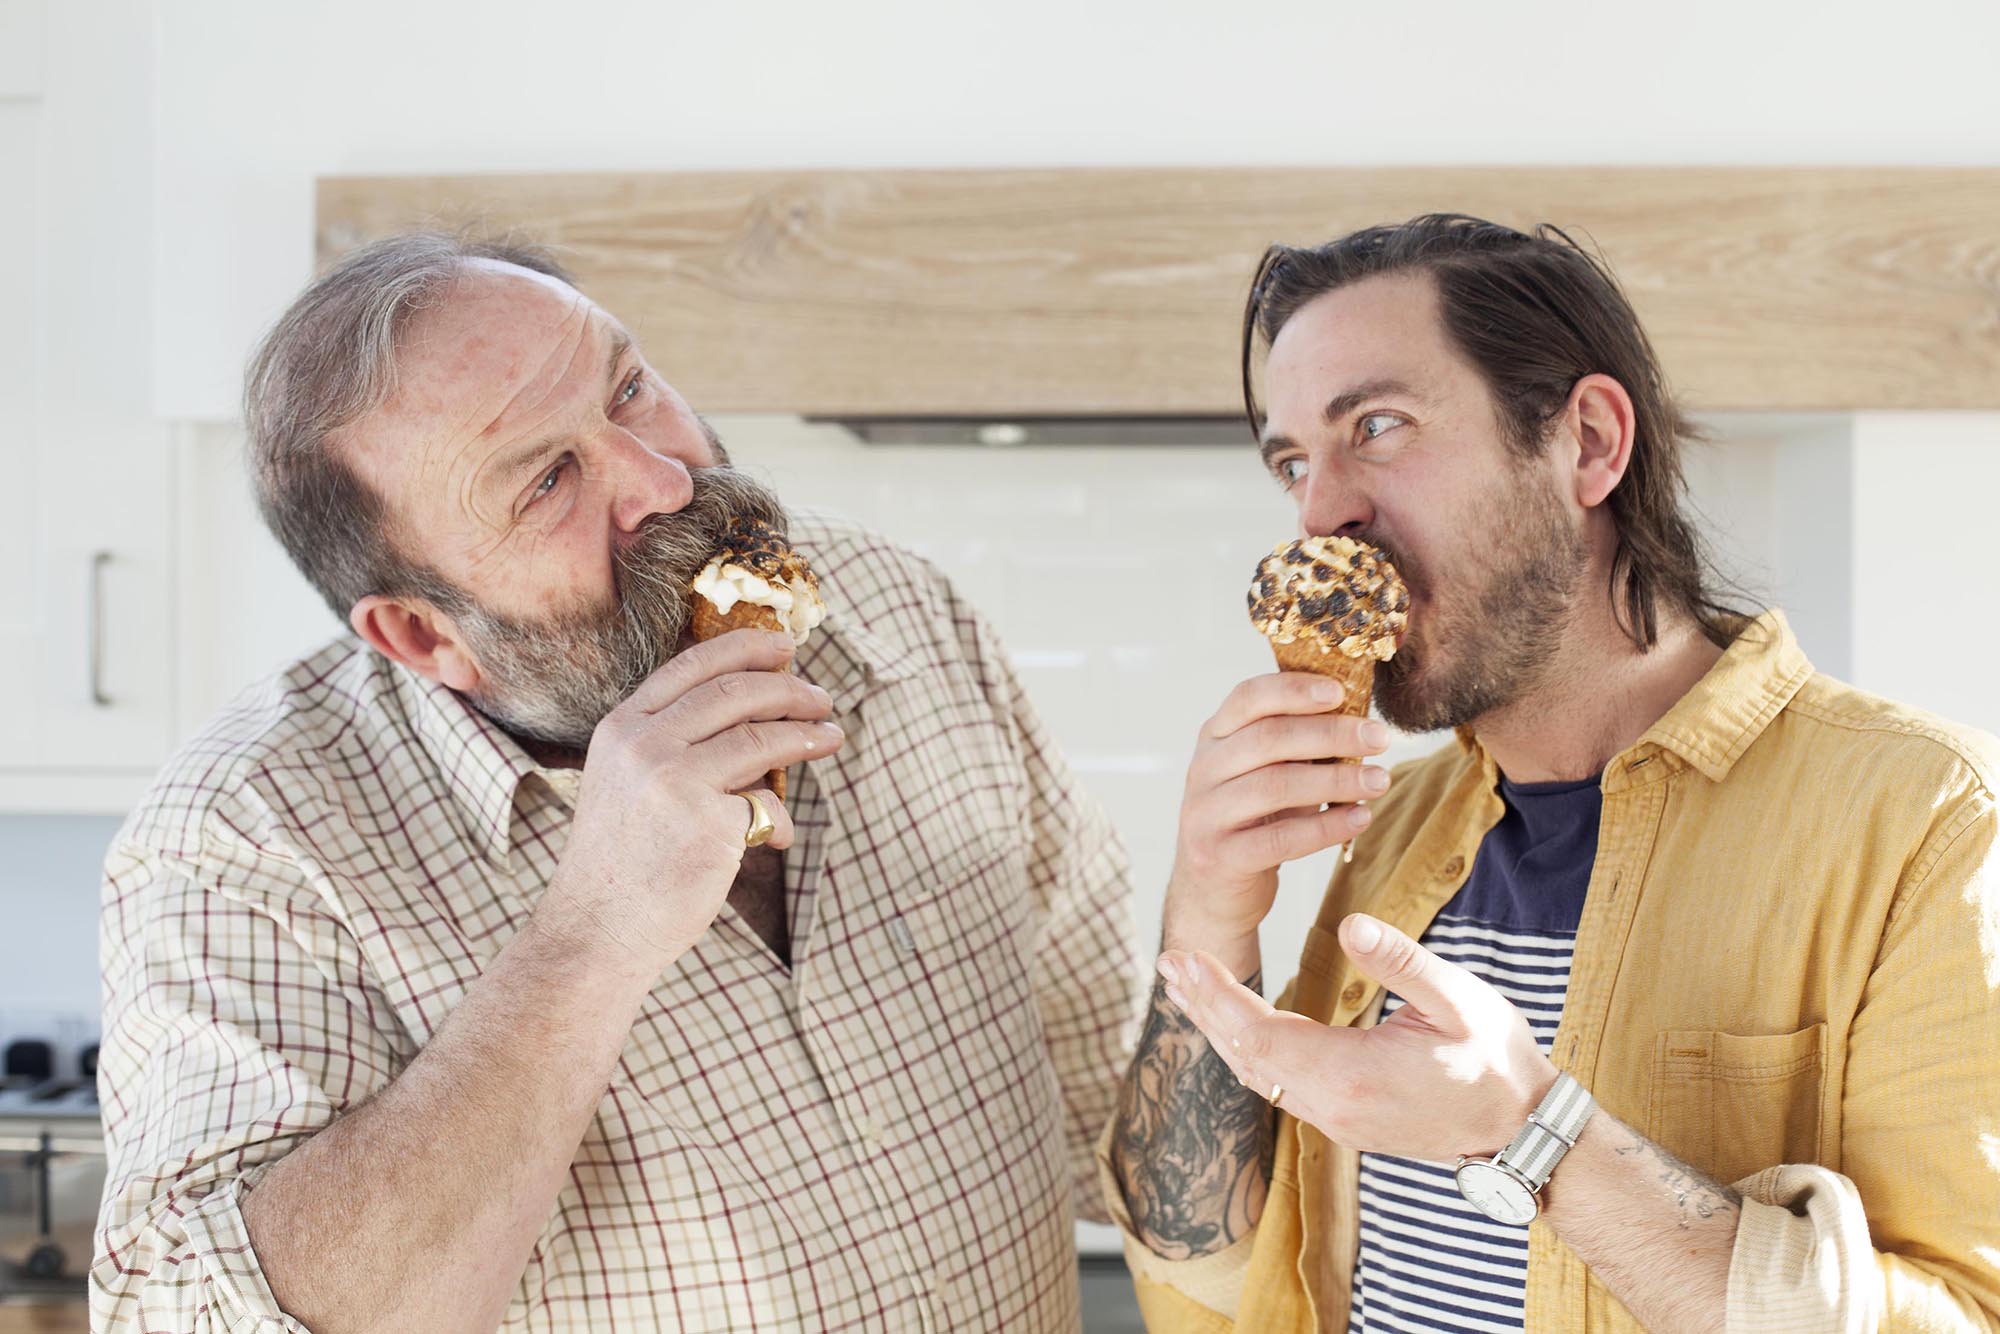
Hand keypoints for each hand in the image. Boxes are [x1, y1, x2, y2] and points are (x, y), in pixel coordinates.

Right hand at [537, 628, 844, 978]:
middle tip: (820, 697)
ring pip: (760, 739)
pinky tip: (781, 837)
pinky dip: (782, 820)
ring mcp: (673, 783)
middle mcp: (643, 746)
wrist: (596, 930)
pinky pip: (766, 806)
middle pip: (734, 693)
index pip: (691, 666)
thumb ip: (677, 744)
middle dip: (788, 689)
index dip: (745, 648)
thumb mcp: (630, 783)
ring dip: (805, 735)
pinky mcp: (706, 826)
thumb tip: (761, 716)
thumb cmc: (622, 860)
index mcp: (622, 727)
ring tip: (830, 737)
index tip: (784, 645)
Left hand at [1157, 913, 1557, 1161]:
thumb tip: (1353, 922)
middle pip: (1245, 1056)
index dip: (1217, 996)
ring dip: (1220, 1029)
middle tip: (1169, 962)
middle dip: (1204, 1007)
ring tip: (1188, 987)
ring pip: (1257, 1074)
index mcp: (1351, 1074)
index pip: (1259, 1034)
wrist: (1519, 1128)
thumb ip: (1401, 961)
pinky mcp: (1342, 1120)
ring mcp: (1335, 1119)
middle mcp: (1331, 1106)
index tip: (1185, 959)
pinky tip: (1235, 1023)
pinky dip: (1247, 1048)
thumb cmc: (1493, 1058)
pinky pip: (1277, 1084)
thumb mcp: (1457, 999)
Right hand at [1162, 673, 1391, 953]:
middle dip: (1331, 734)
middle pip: (1268, 739)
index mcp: (1215, 737)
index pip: (1249, 698)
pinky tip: (1359, 819)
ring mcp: (1206, 814)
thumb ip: (1297, 748)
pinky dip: (1325, 827)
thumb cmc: (1252, 821)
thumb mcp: (1266, 774)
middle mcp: (1203, 770)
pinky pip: (1280, 839)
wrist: (1212, 891)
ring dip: (1337, 780)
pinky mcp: (1219, 857)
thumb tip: (1359, 721)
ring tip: (1380, 780)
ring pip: (1275, 786)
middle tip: (1379, 738)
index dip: (1294, 689)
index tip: (1341, 692)